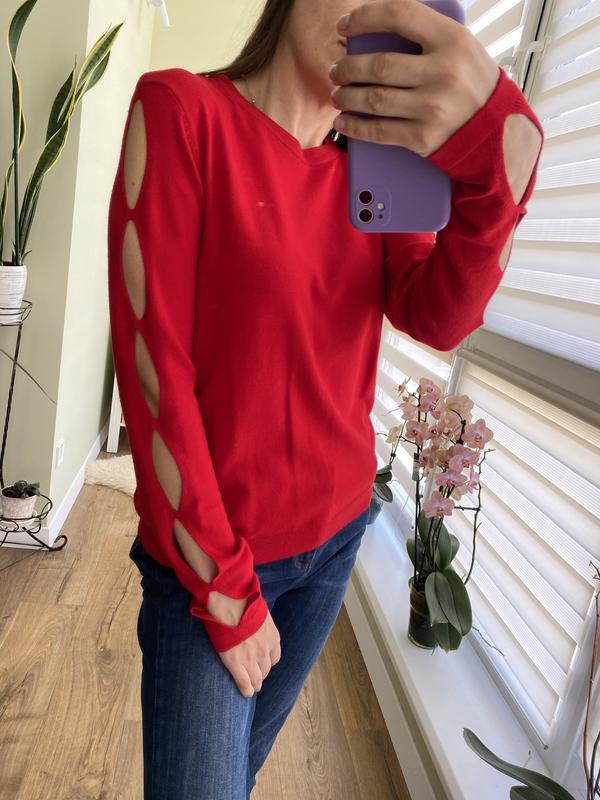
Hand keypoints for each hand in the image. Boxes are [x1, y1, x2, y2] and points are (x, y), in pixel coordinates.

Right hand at [217, 608, 280, 697]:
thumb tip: (256, 619)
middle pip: (266, 669)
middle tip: (257, 678)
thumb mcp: (260, 610)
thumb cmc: (244, 601)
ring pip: (256, 678)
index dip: (268, 662)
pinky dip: (245, 689)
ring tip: (252, 688)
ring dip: (255, 684)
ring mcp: (250, 658)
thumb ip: (260, 621)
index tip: (263, 664)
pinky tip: (245, 693)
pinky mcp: (234, 662)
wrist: (231, 604)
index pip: (274, 657)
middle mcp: (264, 650)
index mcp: (272, 637)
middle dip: (262, 674)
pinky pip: (242, 682)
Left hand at [329, 0, 500, 155]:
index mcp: (452, 39)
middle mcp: (443, 72)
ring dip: (347, 97)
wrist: (499, 130)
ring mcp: (433, 107)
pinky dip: (355, 127)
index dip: (365, 17)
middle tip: (338, 69)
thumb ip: (426, 36)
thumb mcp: (461, 47)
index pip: (399, 15)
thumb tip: (377, 32)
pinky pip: (379, 131)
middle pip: (378, 65)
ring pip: (374, 99)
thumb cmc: (473, 83)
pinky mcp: (423, 137)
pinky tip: (344, 121)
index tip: (345, 26)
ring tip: (339, 94)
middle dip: (348, 67)